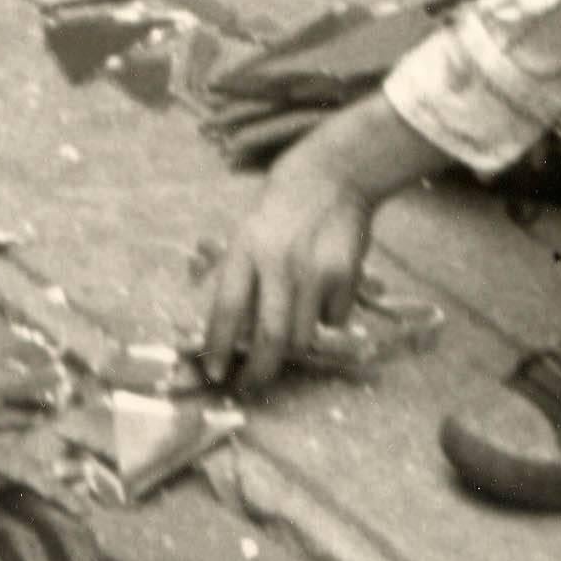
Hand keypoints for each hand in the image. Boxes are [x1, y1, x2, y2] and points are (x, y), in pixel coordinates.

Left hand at [197, 146, 381, 397]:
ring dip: (292, 345)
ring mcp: (315, 272)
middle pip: (270, 337)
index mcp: (246, 249)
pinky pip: (333, 319)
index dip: (219, 347)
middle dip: (259, 372)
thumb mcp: (247, 233)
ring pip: (302, 336)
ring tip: (287, 332)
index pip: (227, 310)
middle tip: (251, 385)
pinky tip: (321, 296)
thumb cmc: (280, 206)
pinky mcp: (345, 277)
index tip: (215, 373)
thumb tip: (232, 332)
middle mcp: (279, 263)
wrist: (333, 175)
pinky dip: (324, 320)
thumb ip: (240, 277)